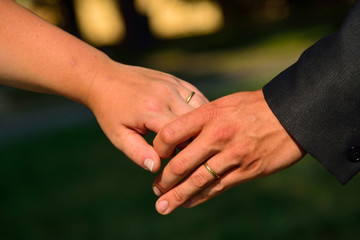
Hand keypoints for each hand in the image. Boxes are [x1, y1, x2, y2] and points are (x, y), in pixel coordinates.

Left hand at [87, 61, 207, 171]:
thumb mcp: (119, 136)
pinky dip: (200, 112)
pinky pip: (198, 97)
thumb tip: (156, 168)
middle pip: (195, 124)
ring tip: (190, 136)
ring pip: (202, 110)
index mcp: (152, 110)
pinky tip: (194, 122)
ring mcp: (174, 85)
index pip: (181, 137)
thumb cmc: (110, 112)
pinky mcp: (177, 80)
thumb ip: (138, 153)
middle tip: (183, 149)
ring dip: (200, 125)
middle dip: (192, 139)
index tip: (168, 156)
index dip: (178, 151)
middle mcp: (167, 95)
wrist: (105, 78)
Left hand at [152, 90, 304, 213]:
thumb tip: (181, 134)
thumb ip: (203, 118)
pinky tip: (187, 203)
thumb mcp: (226, 104)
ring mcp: (232, 155)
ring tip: (163, 206)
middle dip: (165, 180)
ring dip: (177, 195)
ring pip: (197, 181)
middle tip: (156, 189)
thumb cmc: (254, 106)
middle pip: (181, 163)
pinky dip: (199, 197)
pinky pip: (217, 188)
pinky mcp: (246, 170)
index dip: (159, 147)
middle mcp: (217, 135)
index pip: (171, 133)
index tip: (157, 155)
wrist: (292, 113)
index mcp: (209, 114)